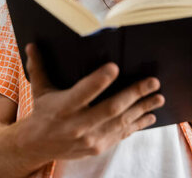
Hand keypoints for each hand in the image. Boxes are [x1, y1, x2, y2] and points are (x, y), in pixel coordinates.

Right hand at [16, 44, 164, 169]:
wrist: (37, 146)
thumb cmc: (42, 112)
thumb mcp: (40, 89)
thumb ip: (39, 67)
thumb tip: (32, 44)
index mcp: (63, 107)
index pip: (83, 93)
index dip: (98, 81)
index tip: (115, 67)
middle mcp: (77, 125)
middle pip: (111, 109)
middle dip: (134, 94)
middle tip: (152, 81)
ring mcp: (89, 139)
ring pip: (121, 122)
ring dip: (142, 109)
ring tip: (158, 97)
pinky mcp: (98, 147)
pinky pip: (122, 134)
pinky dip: (138, 124)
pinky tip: (150, 115)